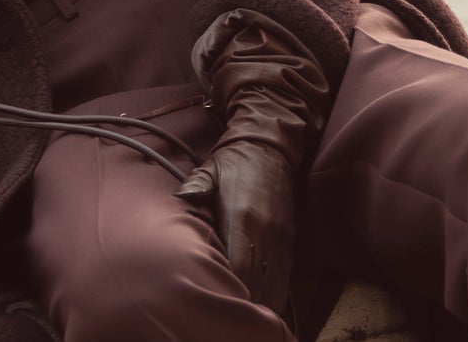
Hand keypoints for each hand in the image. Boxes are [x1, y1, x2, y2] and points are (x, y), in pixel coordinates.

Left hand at [172, 8, 331, 321]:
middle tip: (225, 321)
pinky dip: (272, 297)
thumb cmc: (233, 161)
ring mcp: (282, 239)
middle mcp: (267, 232)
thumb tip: (177, 205)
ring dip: (259, 307)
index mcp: (244, 217)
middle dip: (243, 307)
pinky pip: (283, 278)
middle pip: (258, 284)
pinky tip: (260, 311)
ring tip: (242, 323)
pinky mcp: (290, 241)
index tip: (217, 307)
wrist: (271, 144)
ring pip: (274, 286)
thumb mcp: (208, 173)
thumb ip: (193, 193)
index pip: (238, 267)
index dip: (230, 293)